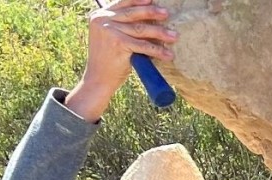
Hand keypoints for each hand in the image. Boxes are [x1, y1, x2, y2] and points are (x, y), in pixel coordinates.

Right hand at [66, 0, 177, 121]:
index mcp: (99, 15)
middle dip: (152, 12)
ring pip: (140, 29)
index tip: (153, 0)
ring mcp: (110, 31)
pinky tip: (168, 54)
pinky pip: (143, 45)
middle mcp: (102, 20)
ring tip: (174, 36)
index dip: (138, 1)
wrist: (98, 79)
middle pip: (133, 13)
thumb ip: (121, 25)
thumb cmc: (107, 60)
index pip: (123, 3)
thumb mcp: (110, 37)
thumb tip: (148, 18)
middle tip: (167, 14)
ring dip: (160, 33)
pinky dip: (157, 50)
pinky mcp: (118, 44)